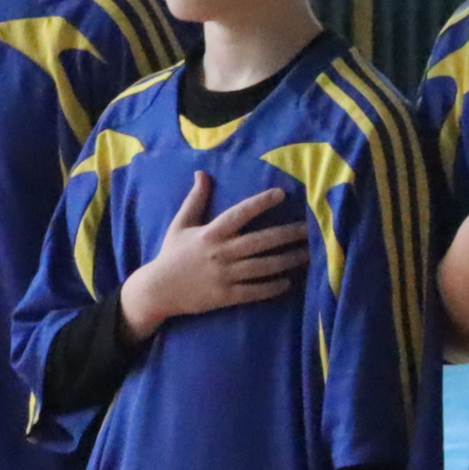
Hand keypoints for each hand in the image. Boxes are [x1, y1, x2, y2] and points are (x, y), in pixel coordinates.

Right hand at [120, 175, 307, 334]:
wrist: (157, 291)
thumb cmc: (171, 254)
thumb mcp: (180, 224)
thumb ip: (195, 199)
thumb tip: (202, 173)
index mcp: (210, 233)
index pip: (239, 214)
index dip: (260, 203)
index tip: (281, 194)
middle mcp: (220, 253)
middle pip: (260, 242)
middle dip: (287, 234)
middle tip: (310, 228)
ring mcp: (224, 276)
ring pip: (263, 267)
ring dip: (287, 260)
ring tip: (308, 254)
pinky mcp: (226, 296)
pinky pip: (255, 291)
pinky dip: (272, 287)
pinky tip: (289, 281)